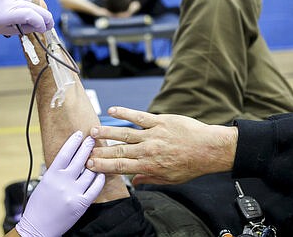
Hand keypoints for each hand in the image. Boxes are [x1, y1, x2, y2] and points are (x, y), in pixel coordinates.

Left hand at [0, 0, 52, 34]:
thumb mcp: (7, 30)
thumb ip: (26, 28)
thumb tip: (43, 25)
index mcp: (5, 14)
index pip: (31, 16)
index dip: (41, 22)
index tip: (46, 27)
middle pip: (33, 7)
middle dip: (43, 17)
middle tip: (48, 22)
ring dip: (28, 5)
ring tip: (19, 9)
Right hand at [15, 131, 104, 236]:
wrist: (38, 228)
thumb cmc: (38, 206)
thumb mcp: (44, 183)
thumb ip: (56, 171)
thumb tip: (68, 158)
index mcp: (51, 175)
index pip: (65, 153)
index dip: (73, 141)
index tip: (79, 134)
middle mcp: (63, 182)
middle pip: (79, 159)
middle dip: (87, 147)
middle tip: (92, 139)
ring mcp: (73, 193)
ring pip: (90, 172)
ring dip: (95, 163)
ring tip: (98, 157)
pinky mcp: (81, 204)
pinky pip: (95, 188)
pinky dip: (99, 180)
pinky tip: (101, 174)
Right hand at [86, 106, 237, 184]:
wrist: (208, 149)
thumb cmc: (191, 165)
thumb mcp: (171, 179)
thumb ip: (150, 179)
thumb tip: (135, 182)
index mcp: (149, 166)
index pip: (120, 167)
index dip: (103, 165)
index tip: (89, 163)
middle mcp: (147, 151)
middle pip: (118, 151)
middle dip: (100, 151)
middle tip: (85, 149)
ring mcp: (152, 135)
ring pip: (124, 133)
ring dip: (106, 132)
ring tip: (92, 131)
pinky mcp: (159, 121)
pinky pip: (138, 117)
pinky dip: (124, 113)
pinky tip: (112, 110)